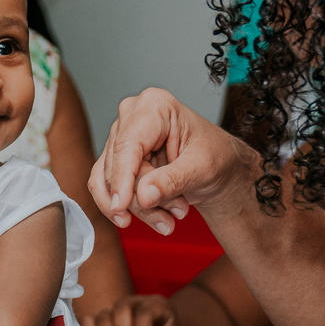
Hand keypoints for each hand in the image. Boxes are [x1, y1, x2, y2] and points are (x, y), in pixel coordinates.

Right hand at [89, 88, 251, 234]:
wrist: (219, 165)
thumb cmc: (215, 156)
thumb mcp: (202, 168)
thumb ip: (173, 180)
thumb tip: (143, 196)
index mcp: (155, 105)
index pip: (127, 144)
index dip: (122, 177)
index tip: (122, 206)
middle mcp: (132, 116)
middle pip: (118, 167)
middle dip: (143, 200)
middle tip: (176, 215)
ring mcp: (121, 135)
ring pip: (109, 181)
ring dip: (139, 208)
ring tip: (168, 220)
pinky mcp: (115, 157)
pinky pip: (105, 187)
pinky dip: (128, 208)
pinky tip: (153, 218)